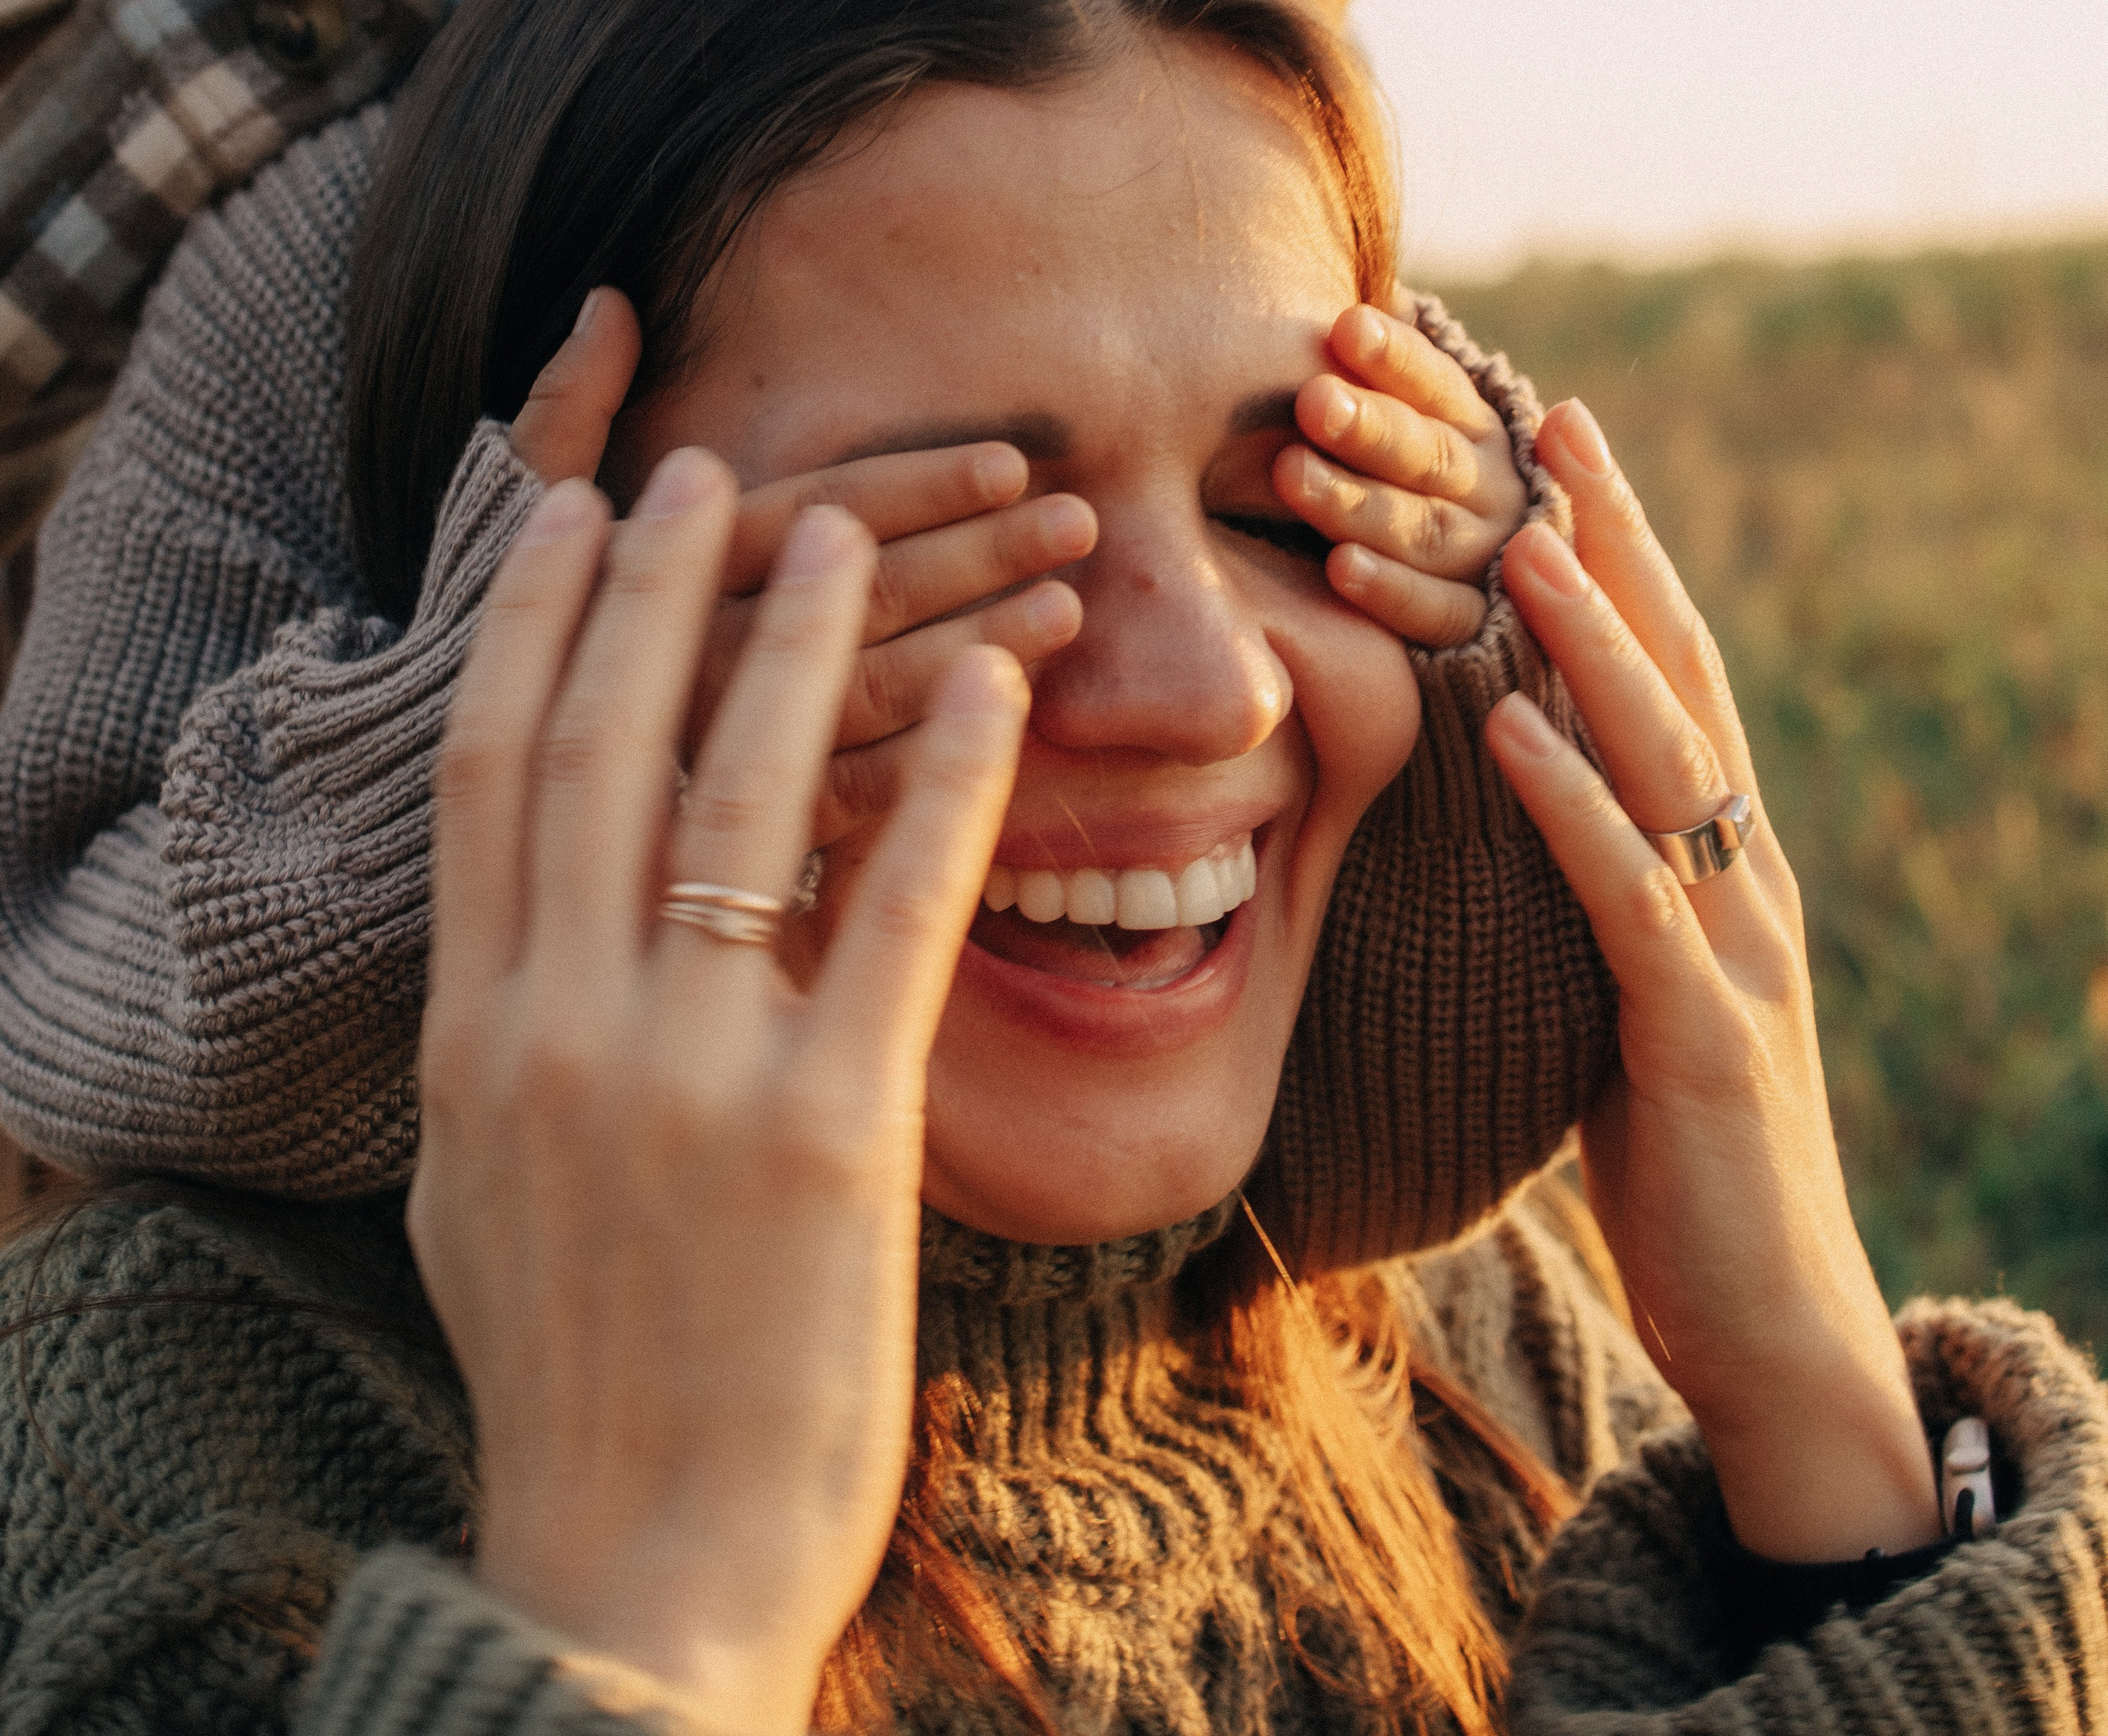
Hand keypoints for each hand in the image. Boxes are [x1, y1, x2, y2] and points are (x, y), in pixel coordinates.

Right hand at [408, 450, 1028, 1731]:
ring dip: (801, 641)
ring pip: (740, 793)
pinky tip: (1000, 686)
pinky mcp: (830, 1130)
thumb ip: (502, 1055)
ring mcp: (691, 1072)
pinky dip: (948, 779)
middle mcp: (563, 1025)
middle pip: (602, 743)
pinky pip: (894, 906)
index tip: (578, 516)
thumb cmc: (574, 1381)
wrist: (634, 1559)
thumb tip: (525, 949)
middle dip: (660, 588)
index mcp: (473, 1036)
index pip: (492, 774)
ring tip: (850, 528)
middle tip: (721, 471)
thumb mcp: (484, 1198)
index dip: (534, 625)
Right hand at [512, 287, 1088, 843]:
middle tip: (1077, 526)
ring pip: (865, 699)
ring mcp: (713, 767)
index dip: (912, 486)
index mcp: (644, 577)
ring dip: (974, 650)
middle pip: (850, 599)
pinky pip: (851, 805)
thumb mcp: (506, 533)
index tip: (1011, 465)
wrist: (462, 828)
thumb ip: (559, 423)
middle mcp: (684, 668)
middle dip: (972, 558)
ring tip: (1065, 612)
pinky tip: (1007, 722)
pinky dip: (933, 764)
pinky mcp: (734, 855)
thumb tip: (611, 307)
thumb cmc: (496, 666)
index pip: (802, 515)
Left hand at [1274, 293, 1528, 648]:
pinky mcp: (1474, 633)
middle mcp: (1493, 489)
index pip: (1437, 384)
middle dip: (1370, 427)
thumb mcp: (1411, 426)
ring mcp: (1490, 562)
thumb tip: (1346, 287)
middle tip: (1310, 399)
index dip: (1394, 357)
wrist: (1505, 607)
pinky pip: (1434, 613)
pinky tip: (1337, 569)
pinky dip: (1390, 591)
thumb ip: (1381, 374)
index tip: (1343, 326)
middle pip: (1429, 454)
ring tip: (1290, 475)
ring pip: (1425, 529)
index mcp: (1478, 428)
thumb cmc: (1413, 494)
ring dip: (1357, 503)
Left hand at [1485, 401, 1941, 1562]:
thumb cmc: (1675, 1153)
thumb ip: (1594, 897)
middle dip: (1616, 549)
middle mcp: (1741, 880)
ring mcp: (1731, 951)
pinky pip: (1625, 894)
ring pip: (1665, 761)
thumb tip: (1513, 820)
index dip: (1621, 561)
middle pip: (1680, 681)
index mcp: (1718, 866)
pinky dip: (1570, 803)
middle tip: (1552, 423)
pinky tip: (1510, 724)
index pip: (1668, 682)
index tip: (1557, 452)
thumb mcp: (1623, 995)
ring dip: (1592, 643)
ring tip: (1520, 534)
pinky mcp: (1694, 1034)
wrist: (1766, 1314)